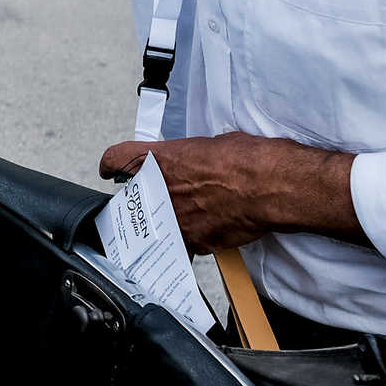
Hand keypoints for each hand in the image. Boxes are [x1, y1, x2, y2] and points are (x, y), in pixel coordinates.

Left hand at [98, 131, 359, 253]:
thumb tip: (189, 162)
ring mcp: (178, 220)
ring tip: (195, 210)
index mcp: (162, 160)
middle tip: (164, 193)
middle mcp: (163, 192)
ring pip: (161, 223)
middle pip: (137, 198)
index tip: (110, 169)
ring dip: (171, 219)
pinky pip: (189, 239)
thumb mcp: (211, 144)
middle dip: (147, 197)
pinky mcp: (198, 241)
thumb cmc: (251, 159)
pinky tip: (213, 223)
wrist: (275, 187)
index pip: (117, 158)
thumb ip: (188, 157)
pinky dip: (196, 234)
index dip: (112, 164)